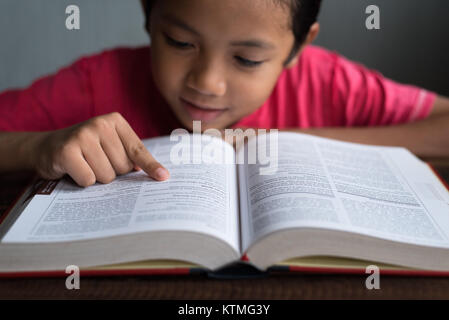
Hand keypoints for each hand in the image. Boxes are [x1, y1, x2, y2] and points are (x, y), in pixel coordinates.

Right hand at [31, 112, 168, 186]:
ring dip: (97, 177)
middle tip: (95, 162)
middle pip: (123, 167)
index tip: (163, 178)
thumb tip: (158, 174)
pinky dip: (82, 181)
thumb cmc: (86, 150)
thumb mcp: (110, 145)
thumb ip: (131, 155)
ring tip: (85, 164)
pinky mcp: (67, 151)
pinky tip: (74, 169)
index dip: (150, 166)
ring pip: (107, 176)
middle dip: (112, 172)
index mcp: (115, 121)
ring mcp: (83, 136)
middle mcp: (100, 124)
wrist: (46, 148)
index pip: (138, 150)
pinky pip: (89, 179)